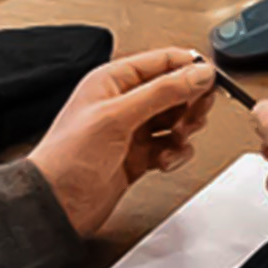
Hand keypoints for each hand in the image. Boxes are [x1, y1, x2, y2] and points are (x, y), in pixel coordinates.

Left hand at [28, 48, 220, 237]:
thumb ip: (163, 92)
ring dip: (184, 130)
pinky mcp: (137, 156)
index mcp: (113, 81)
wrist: (55, 205)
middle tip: (193, 116)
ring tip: (177, 138)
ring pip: (176, 119)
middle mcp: (123, 102)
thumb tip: (198, 73)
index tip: (212, 80)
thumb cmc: (67, 158)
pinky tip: (165, 160)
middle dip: (189, 103)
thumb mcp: (118, 116)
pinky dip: (174, 153)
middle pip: (174, 90)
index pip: (163, 61)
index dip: (190, 68)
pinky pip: (169, 147)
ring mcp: (131, 130)